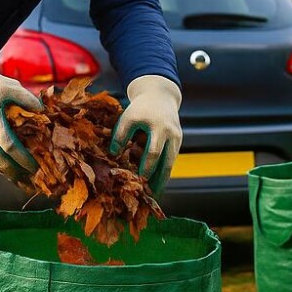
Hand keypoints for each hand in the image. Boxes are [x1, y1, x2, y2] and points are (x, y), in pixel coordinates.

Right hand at [0, 48, 43, 180]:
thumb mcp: (8, 85)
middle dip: (16, 173)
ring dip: (4, 170)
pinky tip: (2, 165)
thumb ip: (26, 98)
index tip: (35, 167)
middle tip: (29, 178)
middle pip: (0, 161)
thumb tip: (42, 110)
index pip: (11, 149)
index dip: (24, 161)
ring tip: (18, 176)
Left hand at [110, 75, 182, 196]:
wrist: (161, 96)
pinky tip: (157, 183)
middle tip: (150, 196)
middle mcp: (171, 134)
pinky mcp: (178, 142)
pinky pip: (171, 161)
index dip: (146, 168)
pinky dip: (164, 172)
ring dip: (163, 180)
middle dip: (158, 181)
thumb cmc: (141, 107)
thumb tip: (113, 154)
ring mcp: (177, 139)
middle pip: (167, 163)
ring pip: (171, 164)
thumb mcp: (128, 116)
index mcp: (158, 127)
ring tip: (154, 195)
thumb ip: (120, 134)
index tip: (139, 181)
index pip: (153, 153)